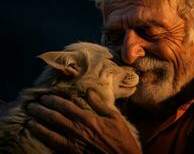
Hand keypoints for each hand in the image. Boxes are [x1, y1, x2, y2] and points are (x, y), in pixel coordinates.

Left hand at [26, 90, 141, 153]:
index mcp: (88, 119)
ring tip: (29, 118)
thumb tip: (88, 90)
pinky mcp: (72, 153)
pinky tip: (37, 134)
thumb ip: (99, 104)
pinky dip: (44, 138)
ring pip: (51, 132)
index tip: (45, 96)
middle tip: (32, 105)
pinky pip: (54, 145)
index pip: (67, 106)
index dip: (54, 100)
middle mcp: (78, 130)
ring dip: (39, 124)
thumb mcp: (114, 117)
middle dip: (42, 110)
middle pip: (55, 117)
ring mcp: (73, 143)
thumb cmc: (120, 137)